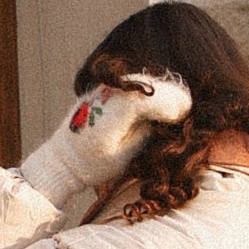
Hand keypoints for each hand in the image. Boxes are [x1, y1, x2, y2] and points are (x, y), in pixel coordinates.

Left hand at [19, 73, 192, 209]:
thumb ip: (145, 134)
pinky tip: (156, 99)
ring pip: (136, 82)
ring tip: (175, 102)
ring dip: (158, 90)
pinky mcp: (100, 91)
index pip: (146, 102)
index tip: (185, 111)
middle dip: (168, 94)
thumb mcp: (124, 157)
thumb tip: (166, 120)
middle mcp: (105, 98)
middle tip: (186, 105)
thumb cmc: (93, 165)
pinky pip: (127, 84)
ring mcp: (101, 91)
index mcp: (111, 117)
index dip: (168, 104)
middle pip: (144, 87)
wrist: (62, 159)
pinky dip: (145, 90)